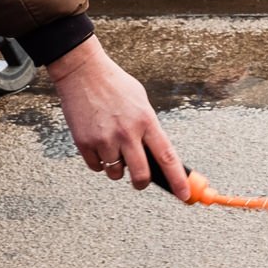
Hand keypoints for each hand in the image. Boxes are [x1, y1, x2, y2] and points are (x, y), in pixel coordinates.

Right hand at [48, 37, 189, 200]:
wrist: (82, 72)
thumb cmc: (116, 85)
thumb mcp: (141, 103)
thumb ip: (149, 128)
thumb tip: (156, 155)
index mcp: (146, 122)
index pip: (167, 158)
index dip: (178, 180)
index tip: (185, 195)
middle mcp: (127, 133)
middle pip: (141, 174)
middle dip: (142, 183)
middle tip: (140, 182)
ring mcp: (104, 139)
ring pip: (116, 173)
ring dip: (117, 170)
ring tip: (114, 150)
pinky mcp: (84, 142)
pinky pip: (96, 166)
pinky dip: (99, 162)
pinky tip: (99, 146)